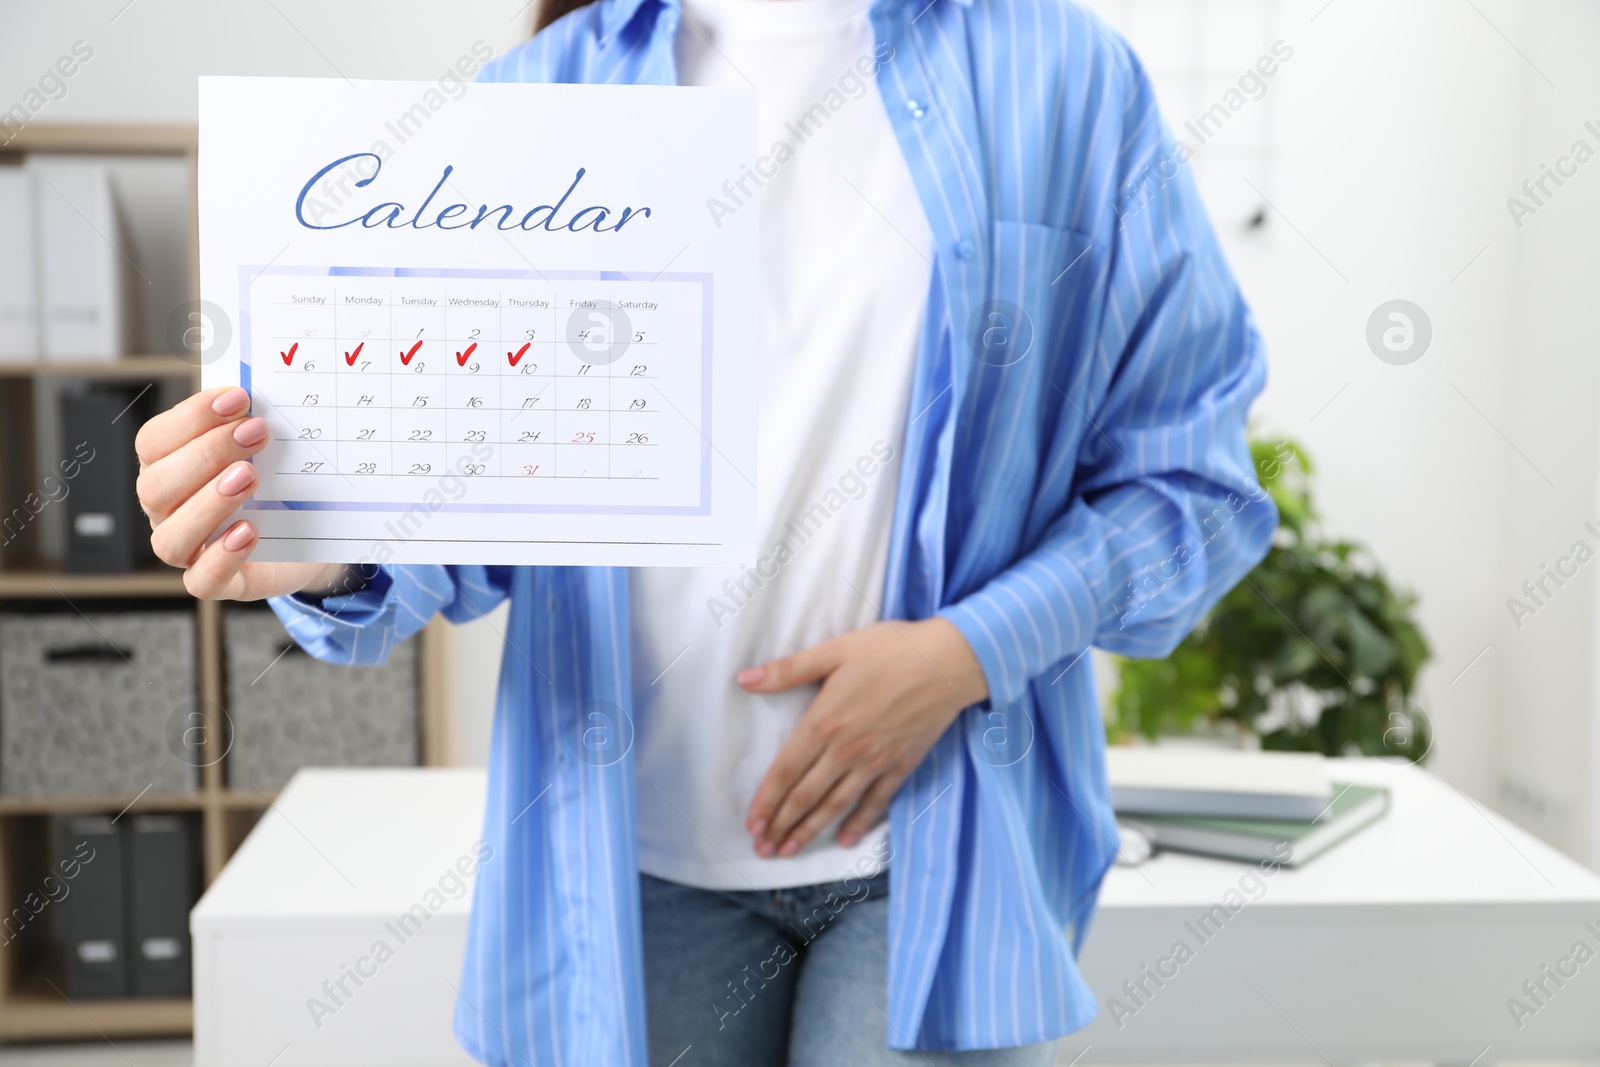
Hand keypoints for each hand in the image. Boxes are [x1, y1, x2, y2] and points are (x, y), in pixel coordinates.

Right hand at [135, 386, 348, 599]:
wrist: (312, 535)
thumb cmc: (276, 485)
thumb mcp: (265, 450)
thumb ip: (249, 424)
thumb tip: (256, 392)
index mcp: (169, 469)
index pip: (154, 442)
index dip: (191, 417)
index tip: (238, 399)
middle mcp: (169, 512)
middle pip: (155, 487)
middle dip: (205, 455)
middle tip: (255, 434)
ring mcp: (191, 550)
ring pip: (169, 538)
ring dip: (208, 503)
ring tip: (249, 478)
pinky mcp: (222, 582)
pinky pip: (202, 581)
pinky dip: (221, 557)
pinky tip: (248, 532)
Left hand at [738, 617, 987, 856]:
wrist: (950, 662)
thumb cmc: (892, 649)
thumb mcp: (835, 651)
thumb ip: (788, 670)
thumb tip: (744, 680)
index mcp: (824, 722)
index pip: (785, 772)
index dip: (765, 802)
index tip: (752, 825)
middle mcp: (846, 750)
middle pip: (805, 796)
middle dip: (780, 826)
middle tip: (762, 848)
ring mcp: (875, 762)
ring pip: (835, 806)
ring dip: (809, 831)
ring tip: (788, 851)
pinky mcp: (901, 766)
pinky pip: (875, 803)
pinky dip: (859, 824)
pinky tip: (844, 840)